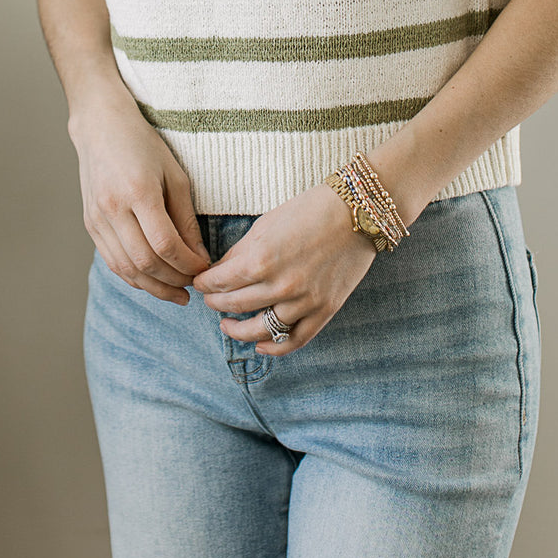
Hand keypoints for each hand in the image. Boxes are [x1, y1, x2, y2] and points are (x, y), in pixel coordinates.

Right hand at [69, 88, 210, 303]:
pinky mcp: (90, 224)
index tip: (205, 267)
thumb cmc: (143, 145)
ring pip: (126, 268)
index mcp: (138, 192)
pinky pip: (112, 261)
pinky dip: (134, 276)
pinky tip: (152, 280)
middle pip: (145, 262)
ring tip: (177, 293)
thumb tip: (199, 254)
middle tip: (194, 285)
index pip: (165, 245)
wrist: (100, 126)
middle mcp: (113, 208)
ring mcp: (97, 218)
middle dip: (173, 280)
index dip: (188, 264)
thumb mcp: (174, 174)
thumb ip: (185, 217)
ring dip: (154, 287)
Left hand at [191, 183, 377, 355]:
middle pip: (234, 305)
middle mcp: (280, 285)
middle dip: (215, 302)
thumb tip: (219, 271)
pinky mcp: (324, 311)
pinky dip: (274, 347)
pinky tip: (260, 344)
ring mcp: (304, 302)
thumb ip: (241, 251)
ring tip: (226, 323)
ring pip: (259, 329)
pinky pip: (294, 340)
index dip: (205, 283)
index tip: (200, 282)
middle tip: (210, 298)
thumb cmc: (309, 210)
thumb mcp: (266, 224)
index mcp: (261, 259)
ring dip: (236, 329)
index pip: (220, 281)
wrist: (357, 212)